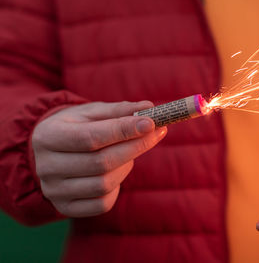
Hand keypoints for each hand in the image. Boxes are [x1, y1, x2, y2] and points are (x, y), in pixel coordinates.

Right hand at [32, 101, 166, 217]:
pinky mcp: (66, 207)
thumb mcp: (92, 113)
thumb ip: (119, 110)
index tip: (151, 123)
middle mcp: (46, 167)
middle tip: (156, 133)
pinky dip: (117, 187)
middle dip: (135, 147)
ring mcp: (54, 191)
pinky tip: (117, 171)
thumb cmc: (76, 127)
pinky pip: (102, 203)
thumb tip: (148, 108)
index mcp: (47, 136)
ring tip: (129, 152)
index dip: (123, 131)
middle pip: (100, 162)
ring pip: (104, 184)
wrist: (52, 153)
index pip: (90, 137)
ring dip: (126, 167)